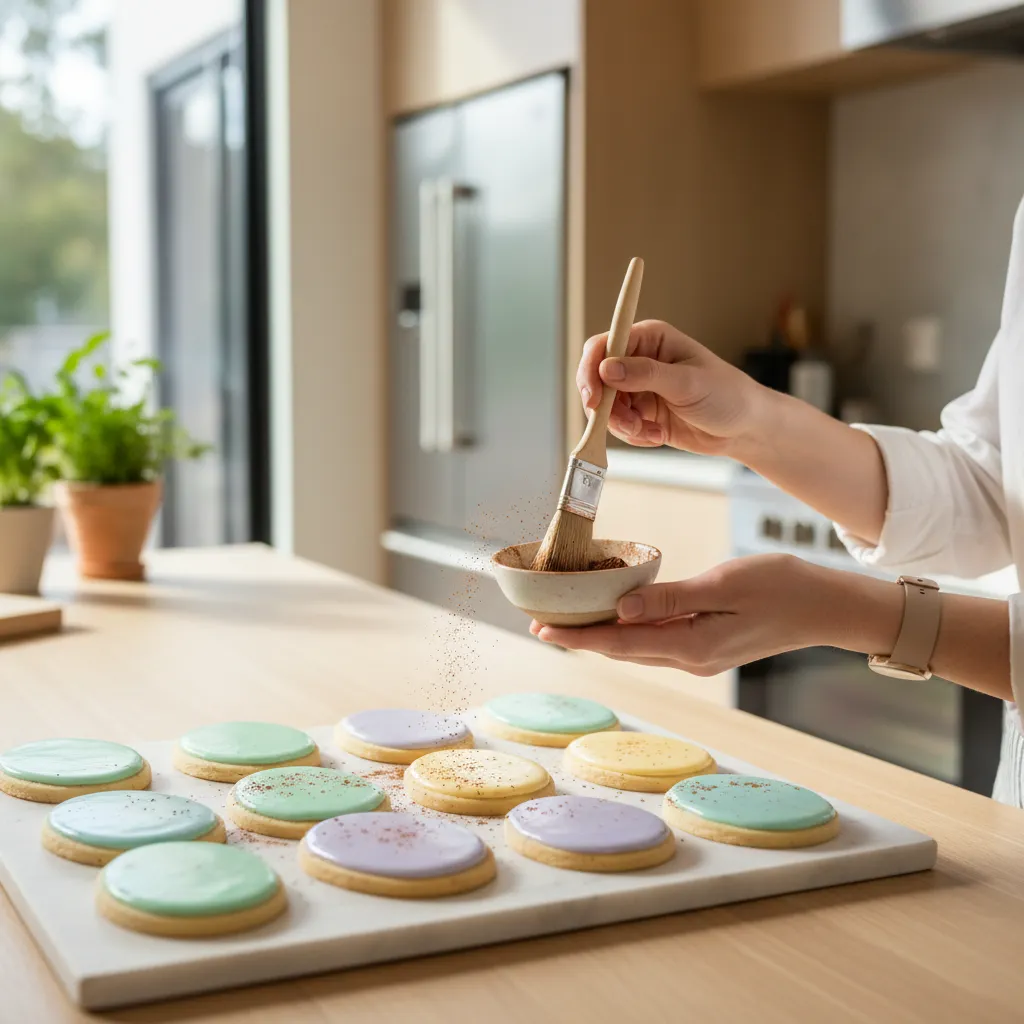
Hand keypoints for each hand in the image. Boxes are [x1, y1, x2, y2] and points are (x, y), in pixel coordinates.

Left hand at [531, 555, 902, 675]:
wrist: (826, 606)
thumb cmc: (782, 587)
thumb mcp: (722, 584)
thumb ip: (669, 600)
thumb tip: (619, 610)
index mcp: (692, 646)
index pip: (619, 643)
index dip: (578, 637)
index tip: (542, 630)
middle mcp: (691, 658)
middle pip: (621, 649)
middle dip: (581, 638)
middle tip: (541, 624)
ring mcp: (700, 656)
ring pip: (636, 647)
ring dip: (601, 635)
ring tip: (568, 622)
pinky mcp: (708, 646)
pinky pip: (656, 642)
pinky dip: (629, 631)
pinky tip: (616, 618)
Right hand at [576, 319, 770, 454]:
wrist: (744, 428)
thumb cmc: (727, 395)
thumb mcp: (687, 383)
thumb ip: (646, 374)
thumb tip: (607, 369)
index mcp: (650, 339)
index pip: (604, 346)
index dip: (592, 370)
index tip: (593, 397)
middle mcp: (639, 360)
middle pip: (597, 379)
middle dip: (606, 406)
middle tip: (626, 423)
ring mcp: (638, 388)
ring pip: (605, 407)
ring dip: (621, 424)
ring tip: (648, 432)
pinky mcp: (641, 413)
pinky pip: (619, 425)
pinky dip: (633, 435)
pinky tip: (656, 436)